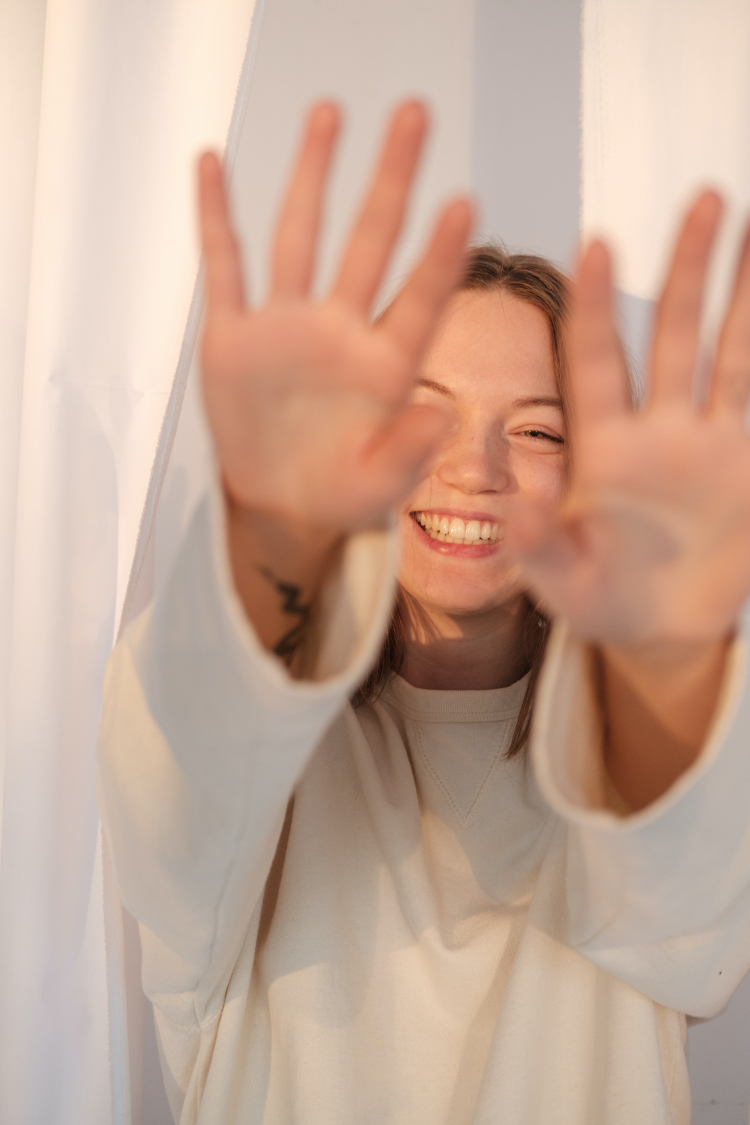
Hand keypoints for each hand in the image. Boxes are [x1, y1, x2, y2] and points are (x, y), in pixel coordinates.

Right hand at [198, 101, 472, 534]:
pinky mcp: (234, 336)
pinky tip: (214, 166)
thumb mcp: (377, 488)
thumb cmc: (339, 494)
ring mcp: (287, 327)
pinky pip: (224, 266)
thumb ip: (408, 454)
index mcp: (385, 366)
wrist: (280, 504)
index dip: (439, 255)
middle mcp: (341, 332)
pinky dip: (216, 218)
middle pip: (370, 241)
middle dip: (390, 180)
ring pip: (301, 237)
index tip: (463, 204)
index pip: (421, 299)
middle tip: (414, 116)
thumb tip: (441, 414)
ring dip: (312, 176)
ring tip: (329, 113)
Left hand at [506, 192, 749, 649]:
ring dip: (742, 293)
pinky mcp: (748, 462)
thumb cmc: (599, 601)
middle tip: (701, 200)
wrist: (661, 629)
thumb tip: (514, 515)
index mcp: (601, 448)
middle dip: (686, 269)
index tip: (593, 246)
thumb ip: (541, 548)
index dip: (593, 306)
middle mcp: (656, 429)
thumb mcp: (563, 582)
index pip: (595, 362)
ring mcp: (708, 441)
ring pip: (729, 351)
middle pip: (671, 333)